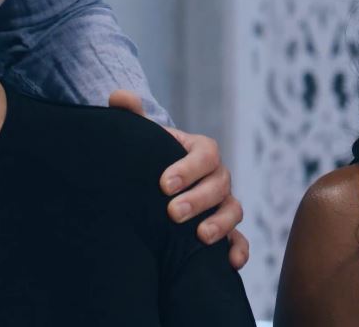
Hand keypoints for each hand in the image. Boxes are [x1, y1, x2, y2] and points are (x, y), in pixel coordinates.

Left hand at [108, 91, 249, 269]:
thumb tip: (118, 96)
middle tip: (173, 212)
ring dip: (220, 223)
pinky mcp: (226, 230)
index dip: (188, 168)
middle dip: (199, 199)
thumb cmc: (151, 158)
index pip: (205, 154)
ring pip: (234, 210)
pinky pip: (240, 239)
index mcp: (201, 151)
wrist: (156, 183)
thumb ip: (131, 116)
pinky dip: (239, 249)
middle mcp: (217, 176)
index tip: (163, 184)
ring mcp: (224, 203)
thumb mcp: (143, 138)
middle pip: (220, 184)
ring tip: (200, 237)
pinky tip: (229, 263)